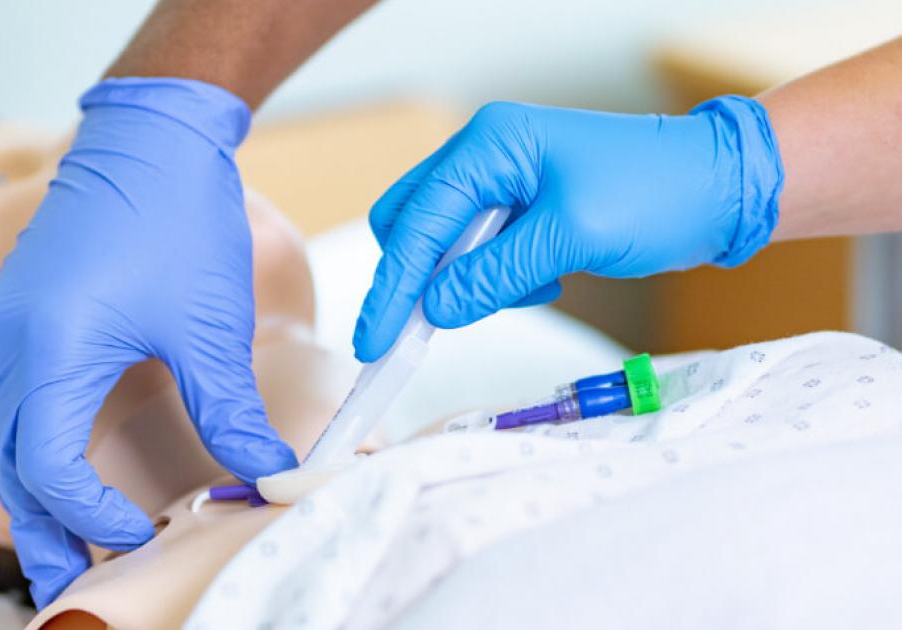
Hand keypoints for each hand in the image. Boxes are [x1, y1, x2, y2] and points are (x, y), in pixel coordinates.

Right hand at [0, 78, 296, 606]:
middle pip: (7, 465)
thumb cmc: (177, 217)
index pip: (49, 469)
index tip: (142, 535)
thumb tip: (267, 473)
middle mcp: (7, 343)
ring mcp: (2, 325)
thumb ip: (229, 409)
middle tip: (71, 581)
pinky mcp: (14, 312)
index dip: (90, 516)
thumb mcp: (207, 325)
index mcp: (48, 350)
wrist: (150, 136)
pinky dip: (21, 447)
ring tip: (58, 542)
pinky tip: (49, 465)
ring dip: (25, 493)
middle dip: (39, 529)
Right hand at [354, 96, 782, 361]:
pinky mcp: (521, 209)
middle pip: (411, 224)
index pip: (416, 221)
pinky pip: (478, 252)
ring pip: (443, 242)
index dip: (392, 286)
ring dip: (466, 279)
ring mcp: (502, 181)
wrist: (721, 188)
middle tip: (421, 331)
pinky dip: (497, 278)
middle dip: (416, 278)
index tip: (375, 341)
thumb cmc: (657, 194)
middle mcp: (485, 156)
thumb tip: (434, 309)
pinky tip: (548, 278)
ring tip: (534, 285)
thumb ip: (494, 274)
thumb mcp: (571, 238)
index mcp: (489, 145)